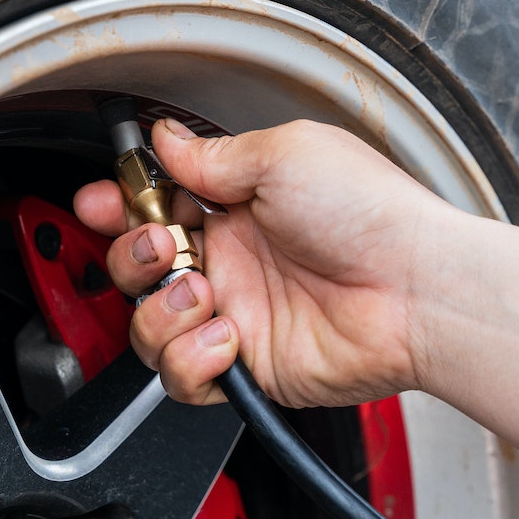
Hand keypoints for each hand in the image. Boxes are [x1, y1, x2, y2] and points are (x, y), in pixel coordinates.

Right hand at [73, 118, 467, 406]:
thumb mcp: (286, 153)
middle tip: (162, 243)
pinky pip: (185, 378)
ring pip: (150, 328)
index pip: (156, 207)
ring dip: (160, 309)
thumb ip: (214, 156)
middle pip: (139, 269)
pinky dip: (191, 358)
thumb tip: (166, 140)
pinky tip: (227, 335)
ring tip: (203, 291)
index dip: (120, 206)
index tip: (101, 201)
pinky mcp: (250, 368)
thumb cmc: (372, 213)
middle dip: (131, 255)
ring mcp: (240, 316)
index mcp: (240, 206)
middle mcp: (235, 263)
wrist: (418, 287)